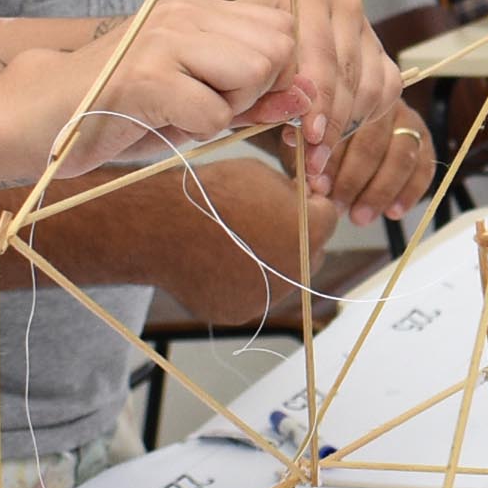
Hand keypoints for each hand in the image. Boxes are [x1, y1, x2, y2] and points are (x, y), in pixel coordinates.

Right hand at [0, 0, 304, 187]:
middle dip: (260, 92)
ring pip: (255, 72)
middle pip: (279, 50)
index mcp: (198, 9)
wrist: (34, 118)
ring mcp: (163, 40)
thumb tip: (309, 99)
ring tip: (183, 115)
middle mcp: (185, 12)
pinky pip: (215, 113)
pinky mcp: (144, 76)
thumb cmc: (118, 113)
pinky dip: (196, 134)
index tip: (248, 105)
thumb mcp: (193, 102)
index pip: (284, 31)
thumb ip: (250, 97)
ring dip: (230, 109)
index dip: (281, 78)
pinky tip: (157, 125)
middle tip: (210, 109)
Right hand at [162, 155, 357, 322]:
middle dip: (296, 238)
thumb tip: (304, 201)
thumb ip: (291, 192)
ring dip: (270, 263)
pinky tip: (219, 262)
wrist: (160, 226)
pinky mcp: (240, 313)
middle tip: (266, 222)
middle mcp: (297, 270)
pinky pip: (250, 296)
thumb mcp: (260, 174)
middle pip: (310, 254)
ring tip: (236, 242)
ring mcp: (269, 297)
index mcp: (310, 232)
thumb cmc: (211, 192)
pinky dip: (241, 282)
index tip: (292, 200)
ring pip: (281, 279)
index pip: (328, 218)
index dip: (310, 205)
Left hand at [239, 0, 431, 225]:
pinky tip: (352, 176)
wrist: (252, 52)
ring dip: (351, 142)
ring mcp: (370, 36)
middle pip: (352, 77)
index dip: (318, 99)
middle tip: (313, 168)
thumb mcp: (240, 71)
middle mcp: (347, 9)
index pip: (324, 53)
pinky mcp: (386, 66)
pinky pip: (390, 106)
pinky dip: (370, 142)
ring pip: (374, 94)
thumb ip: (263, 90)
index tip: (306, 138)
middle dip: (332, 128)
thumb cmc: (240, 62)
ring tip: (323, 177)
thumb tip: (294, 122)